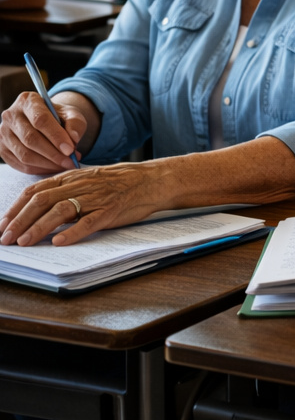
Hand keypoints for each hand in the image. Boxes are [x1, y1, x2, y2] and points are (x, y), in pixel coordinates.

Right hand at [0, 92, 89, 173]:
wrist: (44, 121)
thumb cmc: (59, 117)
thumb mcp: (71, 114)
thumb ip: (75, 123)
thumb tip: (73, 139)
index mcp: (28, 101)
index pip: (40, 120)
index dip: (56, 136)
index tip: (70, 150)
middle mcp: (11, 115)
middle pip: (31, 139)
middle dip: (53, 154)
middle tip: (71, 161)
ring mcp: (3, 133)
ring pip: (24, 155)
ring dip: (48, 164)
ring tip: (65, 164)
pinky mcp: (2, 148)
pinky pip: (20, 164)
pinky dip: (39, 169)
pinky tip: (53, 167)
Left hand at [0, 163, 171, 245]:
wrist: (155, 179)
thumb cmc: (122, 182)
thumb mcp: (90, 180)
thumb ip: (67, 190)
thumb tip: (40, 208)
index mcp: (73, 177)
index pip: (36, 191)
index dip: (16, 208)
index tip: (2, 224)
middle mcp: (81, 185)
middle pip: (43, 200)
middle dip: (20, 220)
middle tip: (5, 238)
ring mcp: (97, 197)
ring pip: (61, 210)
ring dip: (39, 227)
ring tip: (25, 242)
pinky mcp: (112, 210)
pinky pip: (90, 221)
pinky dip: (73, 232)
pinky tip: (59, 242)